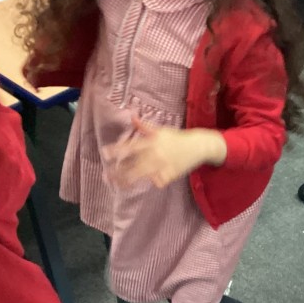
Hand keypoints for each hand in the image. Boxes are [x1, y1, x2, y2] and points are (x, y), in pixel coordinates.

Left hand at [101, 117, 225, 188]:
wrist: (199, 146)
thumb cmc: (177, 138)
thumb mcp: (161, 130)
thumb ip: (145, 126)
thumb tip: (132, 116)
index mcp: (152, 142)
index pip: (131, 146)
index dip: (117, 150)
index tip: (105, 153)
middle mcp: (155, 154)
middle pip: (133, 166)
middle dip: (119, 172)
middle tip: (107, 177)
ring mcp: (162, 166)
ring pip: (142, 176)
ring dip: (129, 181)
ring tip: (118, 186)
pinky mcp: (170, 175)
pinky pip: (157, 181)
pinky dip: (154, 181)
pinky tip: (151, 180)